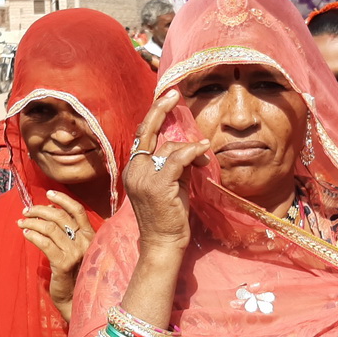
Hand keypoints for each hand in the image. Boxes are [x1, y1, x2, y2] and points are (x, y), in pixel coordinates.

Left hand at [18, 190, 95, 318]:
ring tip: (21, 221)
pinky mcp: (62, 264)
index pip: (77, 210)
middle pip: (59, 217)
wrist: (75, 298)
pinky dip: (32, 235)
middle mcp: (85, 242)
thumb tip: (50, 210)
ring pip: (49, 228)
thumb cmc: (74, 272)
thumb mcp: (75, 249)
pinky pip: (44, 243)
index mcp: (91, 235)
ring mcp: (75, 253)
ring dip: (32, 222)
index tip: (48, 194)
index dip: (62, 199)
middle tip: (26, 211)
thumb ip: (68, 231)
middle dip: (40, 210)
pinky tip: (25, 233)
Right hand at [124, 90, 210, 252]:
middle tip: (174, 95)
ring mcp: (144, 176)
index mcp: (133, 168)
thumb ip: (175, 164)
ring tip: (204, 160)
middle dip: (160, 109)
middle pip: (147, 131)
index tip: (165, 99)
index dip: (153, 116)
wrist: (163, 242)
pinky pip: (178, 158)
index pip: (141, 135)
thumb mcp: (171, 184)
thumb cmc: (168, 216)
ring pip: (169, 147)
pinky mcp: (158, 184)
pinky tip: (204, 151)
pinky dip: (193, 152)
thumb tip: (194, 148)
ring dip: (190, 150)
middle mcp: (134, 169)